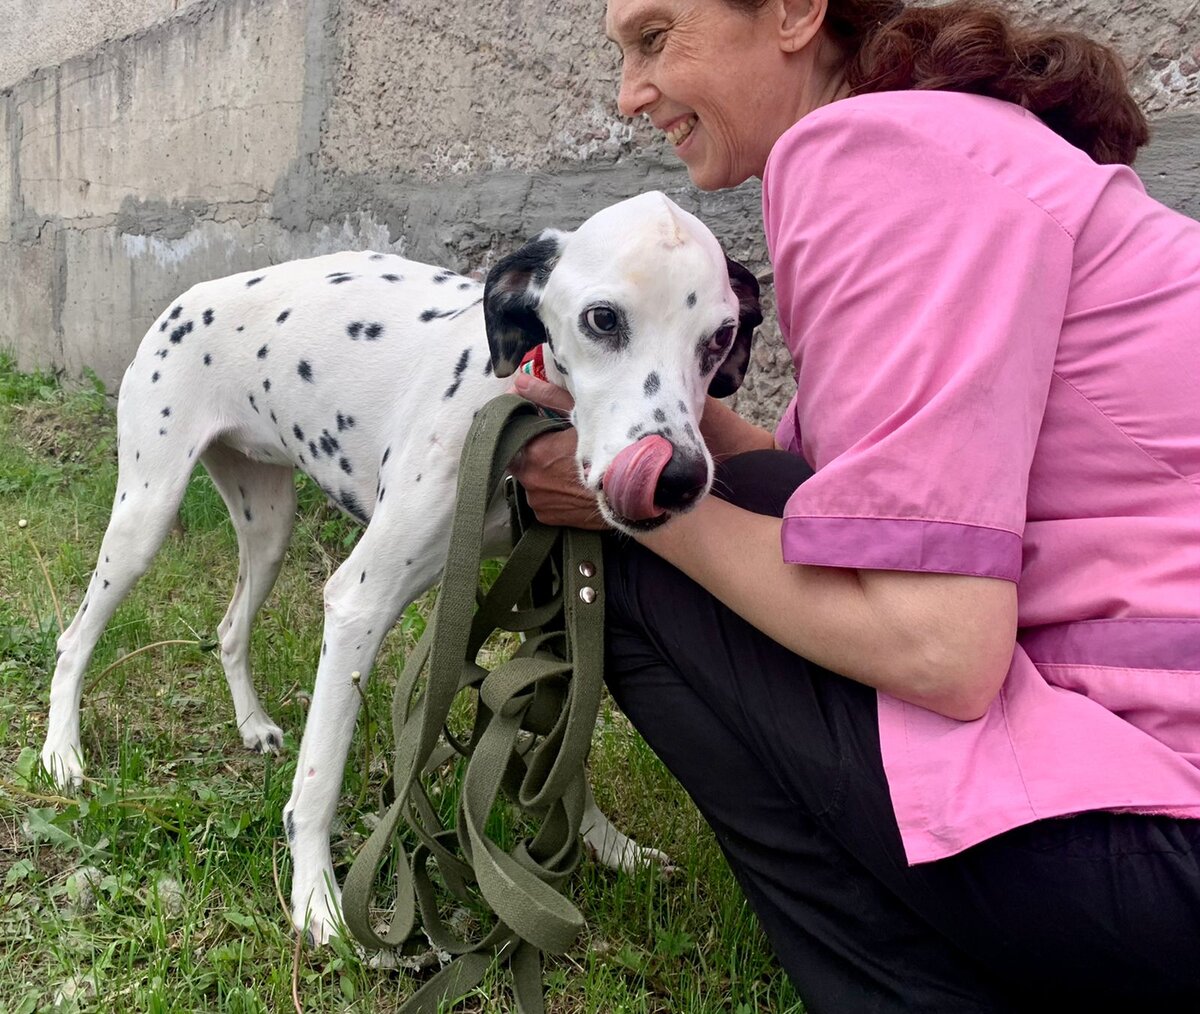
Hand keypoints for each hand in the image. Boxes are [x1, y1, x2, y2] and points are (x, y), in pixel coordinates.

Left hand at [509, 373, 608, 529]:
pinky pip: (540, 499)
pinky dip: (550, 491)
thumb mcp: (581, 418)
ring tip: (563, 467)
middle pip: (519, 457)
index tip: (536, 425)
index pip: (512, 433)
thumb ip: (548, 397)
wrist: (631, 496)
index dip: (523, 427)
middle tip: (554, 446)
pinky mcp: (545, 517)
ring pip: (530, 479)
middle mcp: (529, 479)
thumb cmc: (608, 453)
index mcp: (534, 452)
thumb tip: (519, 382)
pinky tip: (567, 485)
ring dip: (540, 472)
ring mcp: (537, 501)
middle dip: (532, 450)